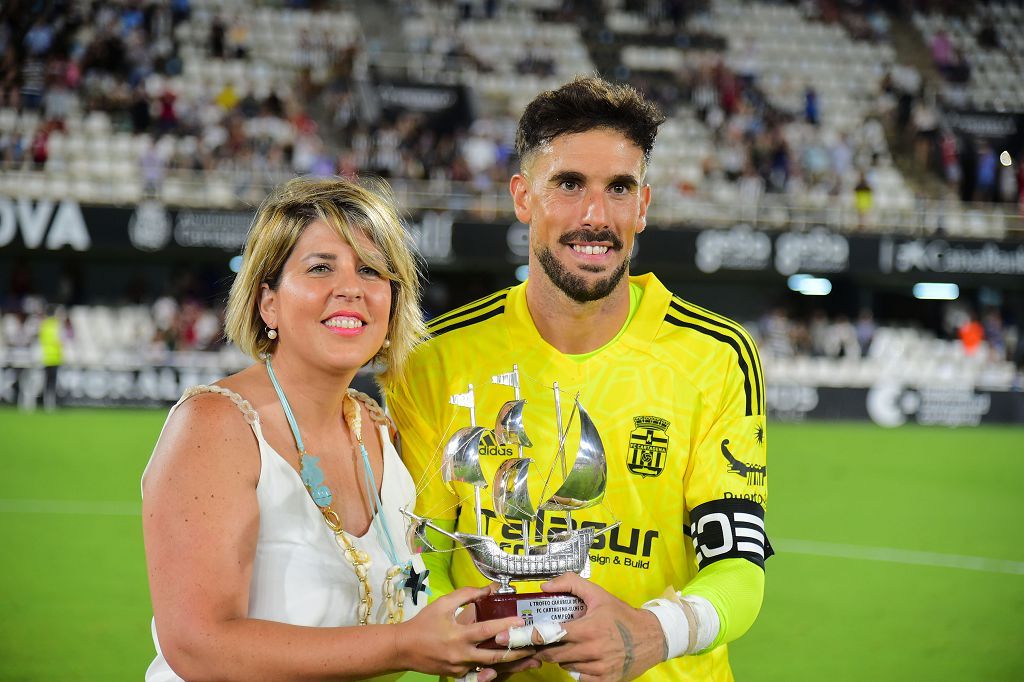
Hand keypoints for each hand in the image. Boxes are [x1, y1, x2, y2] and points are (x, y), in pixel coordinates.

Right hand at [395, 585, 535, 679]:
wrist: (403, 648)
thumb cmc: (423, 623)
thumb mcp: (443, 603)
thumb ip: (466, 594)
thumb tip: (489, 589)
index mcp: (457, 635)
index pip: (486, 630)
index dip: (505, 626)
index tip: (521, 622)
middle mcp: (461, 655)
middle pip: (495, 656)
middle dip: (517, 653)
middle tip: (535, 647)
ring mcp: (460, 668)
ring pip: (490, 667)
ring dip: (511, 664)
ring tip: (530, 659)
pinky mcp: (458, 675)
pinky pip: (480, 672)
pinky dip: (495, 669)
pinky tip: (510, 666)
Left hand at [521, 572, 666, 681]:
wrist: (653, 637)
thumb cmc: (622, 614)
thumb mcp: (598, 594)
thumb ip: (571, 584)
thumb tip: (545, 586)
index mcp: (588, 629)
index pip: (550, 636)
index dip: (531, 637)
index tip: (514, 638)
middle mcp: (592, 651)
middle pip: (553, 654)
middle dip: (545, 647)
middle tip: (542, 640)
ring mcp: (599, 668)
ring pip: (565, 666)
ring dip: (561, 657)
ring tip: (568, 645)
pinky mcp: (605, 680)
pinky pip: (579, 678)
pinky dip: (575, 669)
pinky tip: (581, 658)